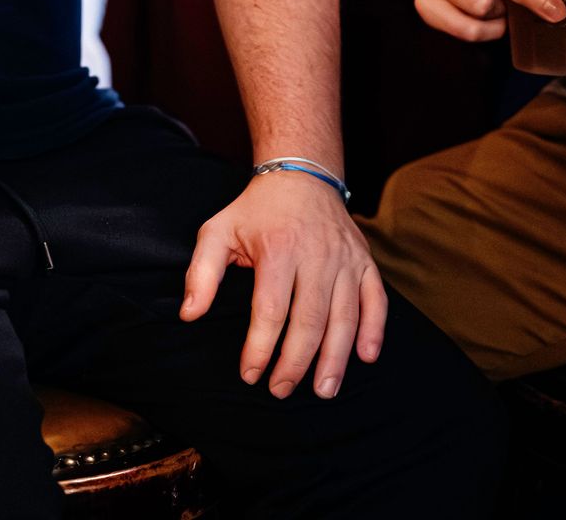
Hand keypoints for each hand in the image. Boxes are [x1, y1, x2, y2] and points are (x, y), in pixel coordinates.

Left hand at [180, 171, 387, 396]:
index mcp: (277, 249)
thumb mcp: (218, 231)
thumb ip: (201, 273)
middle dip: (295, 363)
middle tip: (280, 390)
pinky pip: (376, 300)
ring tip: (322, 390)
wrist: (300, 175)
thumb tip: (189, 315)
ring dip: (335, 359)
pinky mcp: (364, 260)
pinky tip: (364, 357)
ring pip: (345, 317)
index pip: (271, 311)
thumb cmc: (255, 210)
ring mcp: (344, 258)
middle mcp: (315, 254)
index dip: (260, 348)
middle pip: (309, 320)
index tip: (249, 374)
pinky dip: (374, 330)